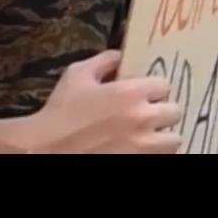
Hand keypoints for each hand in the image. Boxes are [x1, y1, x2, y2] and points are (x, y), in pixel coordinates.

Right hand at [29, 50, 180, 153]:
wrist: (42, 149)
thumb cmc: (59, 112)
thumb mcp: (76, 76)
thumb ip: (103, 61)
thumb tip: (119, 56)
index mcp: (132, 92)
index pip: (165, 85)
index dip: (154, 91)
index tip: (144, 96)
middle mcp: (143, 117)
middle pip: (174, 112)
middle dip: (162, 113)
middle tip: (147, 117)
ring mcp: (143, 145)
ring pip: (174, 139)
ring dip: (163, 137)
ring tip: (148, 137)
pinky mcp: (139, 162)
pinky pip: (162, 158)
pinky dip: (155, 154)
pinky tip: (140, 149)